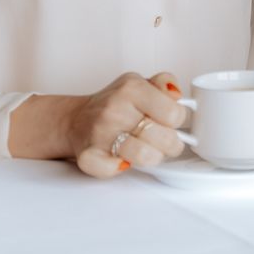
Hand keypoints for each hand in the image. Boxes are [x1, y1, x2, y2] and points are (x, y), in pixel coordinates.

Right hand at [64, 71, 190, 176]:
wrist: (77, 119)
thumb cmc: (114, 105)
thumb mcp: (140, 83)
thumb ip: (164, 84)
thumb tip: (176, 95)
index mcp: (131, 88)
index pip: (174, 114)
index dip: (176, 121)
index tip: (167, 121)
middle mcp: (115, 109)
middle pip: (166, 139)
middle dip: (169, 144)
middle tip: (160, 139)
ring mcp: (100, 133)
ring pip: (146, 156)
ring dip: (151, 157)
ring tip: (145, 150)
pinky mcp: (88, 155)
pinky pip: (113, 169)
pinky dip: (119, 167)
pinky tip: (120, 158)